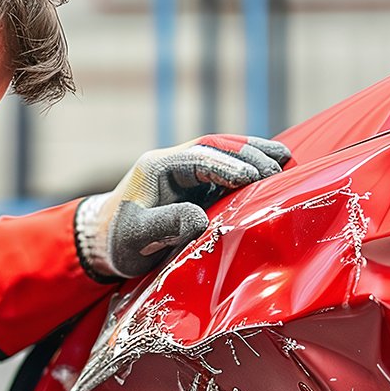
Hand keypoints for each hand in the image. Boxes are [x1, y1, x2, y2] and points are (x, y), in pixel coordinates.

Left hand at [75, 134, 291, 279]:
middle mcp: (173, 162)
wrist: (103, 242)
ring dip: (254, 154)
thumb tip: (201, 219)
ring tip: (286, 158)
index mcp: (158, 167)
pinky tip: (271, 170)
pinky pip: (225, 169)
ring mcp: (185, 172)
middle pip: (216, 148)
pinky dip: (248, 167)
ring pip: (224, 153)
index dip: (227, 165)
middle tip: (279, 168)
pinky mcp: (194, 185)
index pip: (199, 158)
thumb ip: (166, 225)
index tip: (254, 176)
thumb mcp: (137, 237)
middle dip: (249, 154)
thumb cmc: (118, 241)